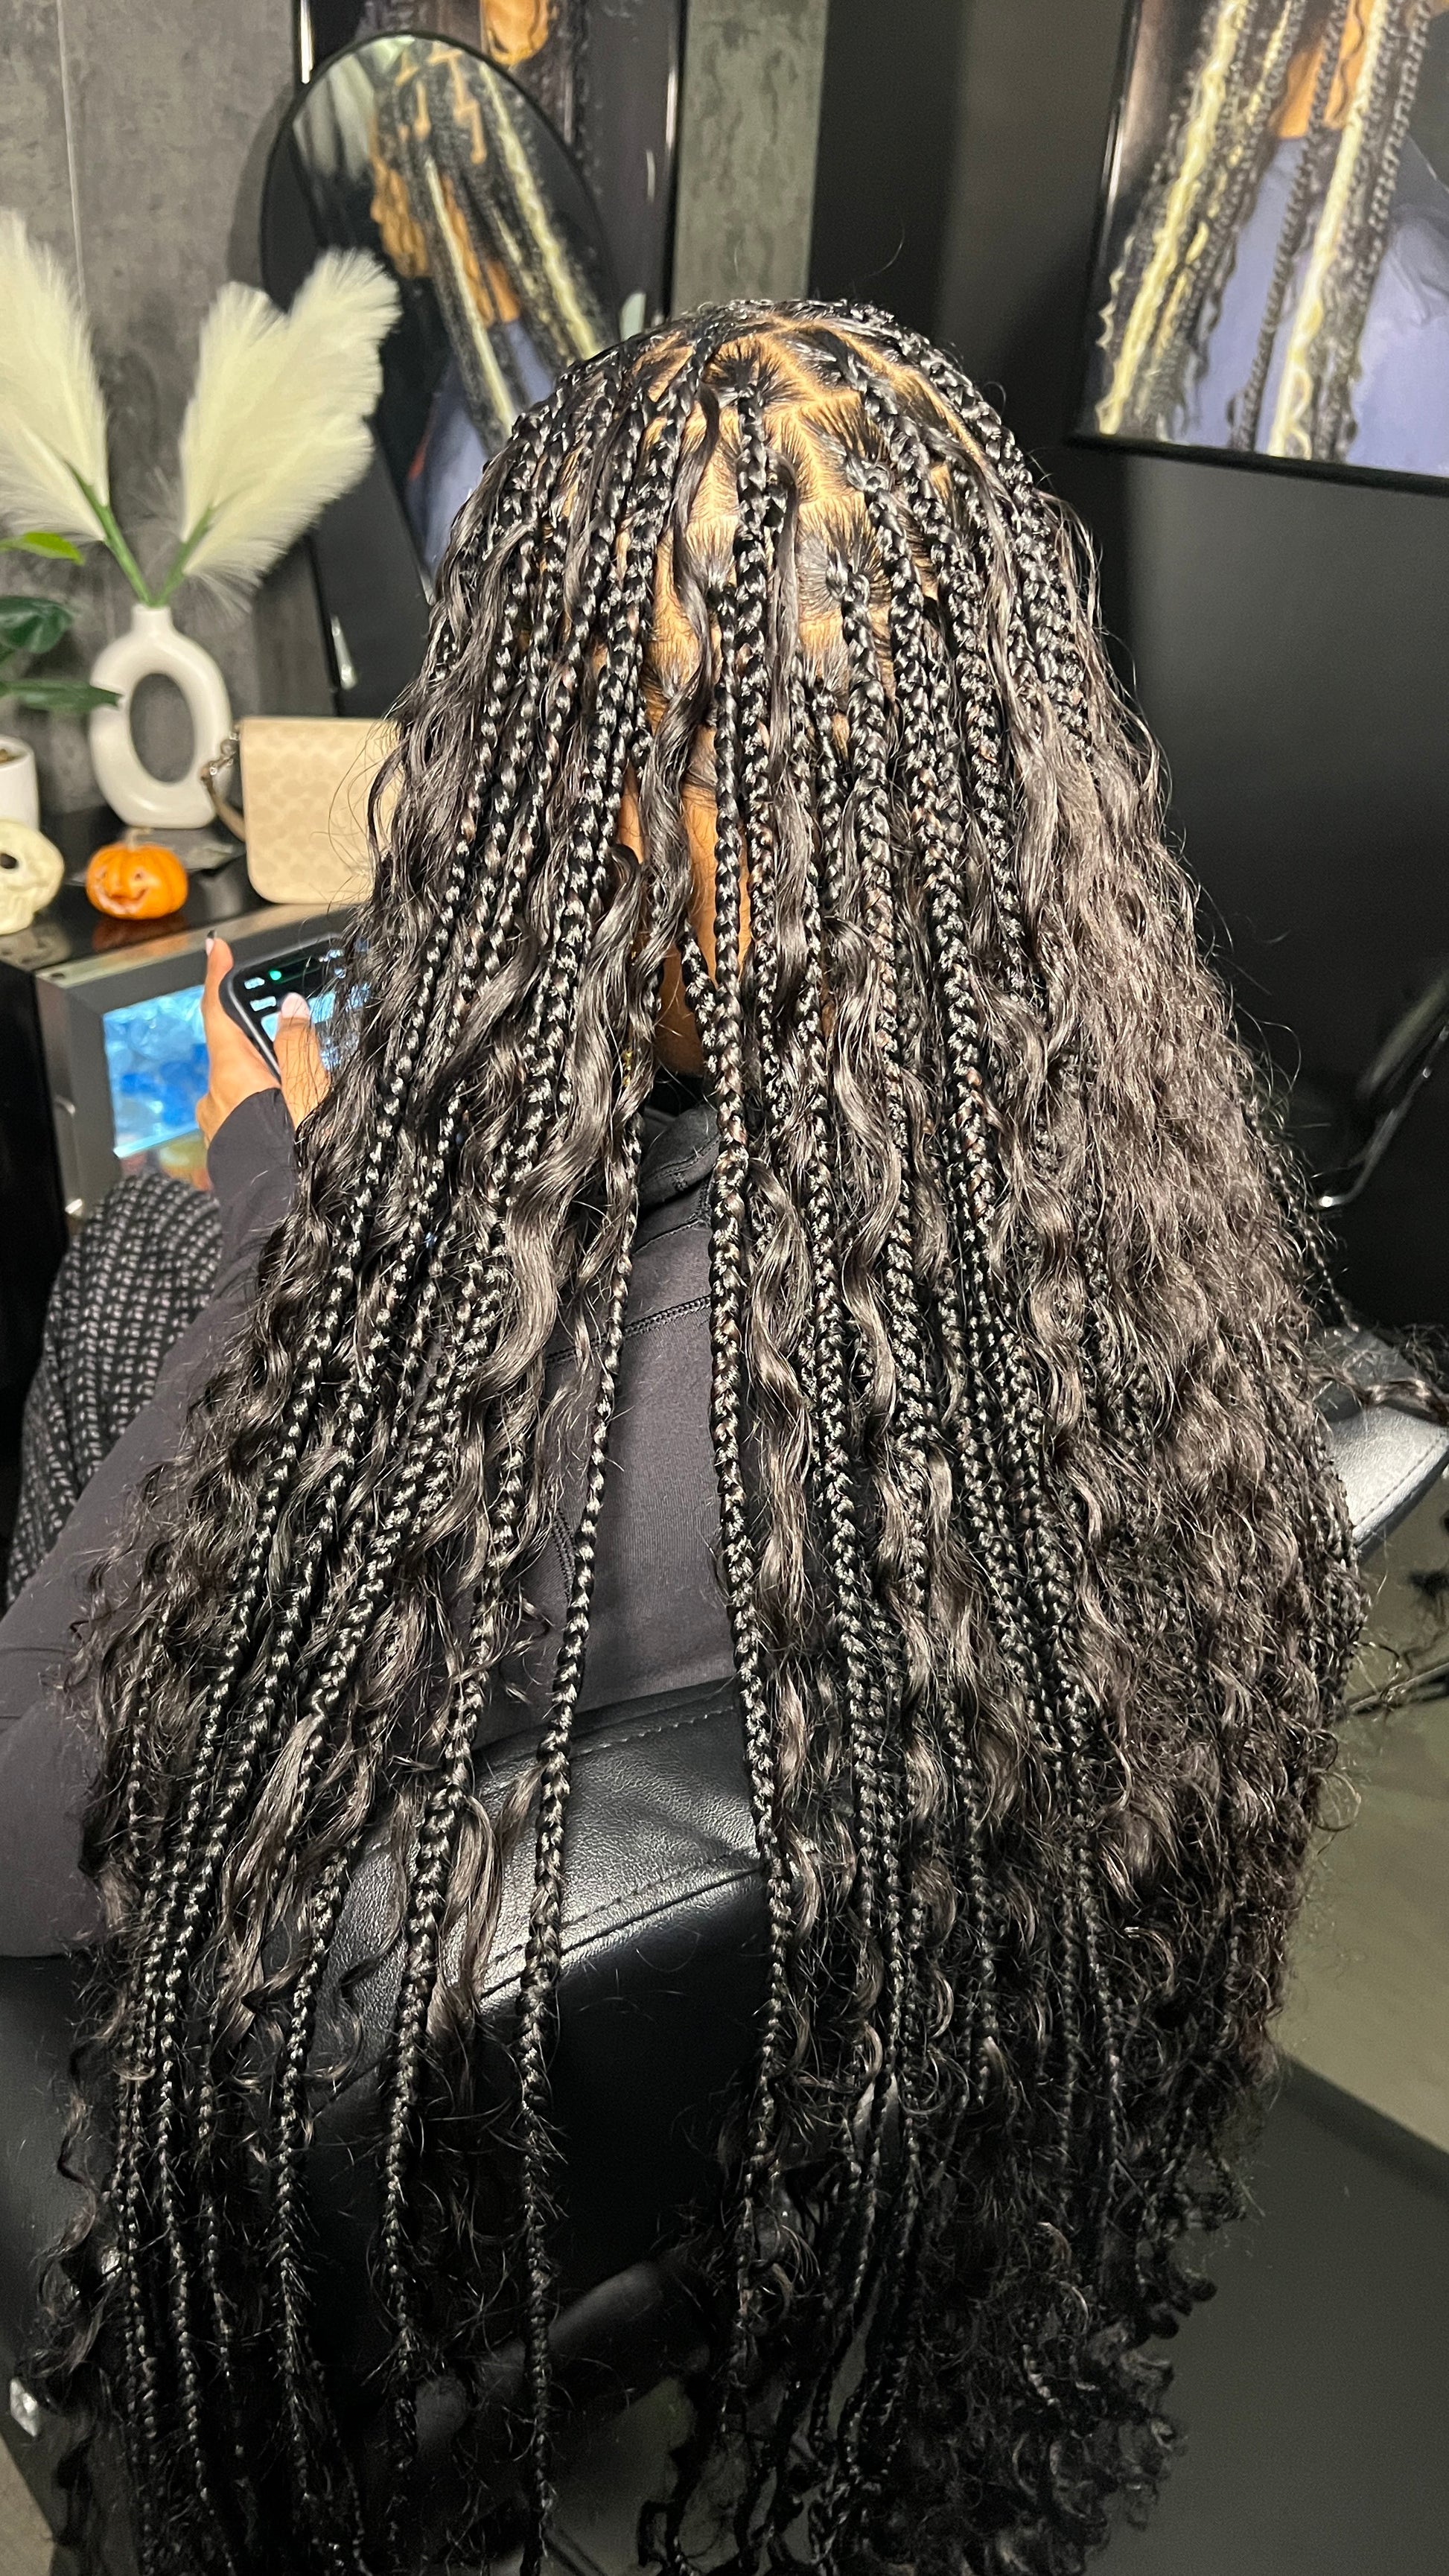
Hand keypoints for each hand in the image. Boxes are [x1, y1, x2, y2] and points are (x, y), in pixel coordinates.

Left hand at [196, 936, 329, 1144]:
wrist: (278, 1228)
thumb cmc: (297, 1161)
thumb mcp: (311, 1096)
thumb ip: (300, 1049)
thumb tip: (289, 1008)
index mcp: (232, 1076)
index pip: (216, 1014)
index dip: (216, 977)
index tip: (217, 949)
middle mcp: (215, 1097)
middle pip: (237, 1050)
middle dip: (268, 1042)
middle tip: (305, 1045)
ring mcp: (217, 1125)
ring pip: (242, 1084)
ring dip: (271, 1080)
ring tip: (310, 1096)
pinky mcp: (226, 1148)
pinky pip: (244, 1112)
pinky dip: (266, 1106)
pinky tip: (294, 1124)